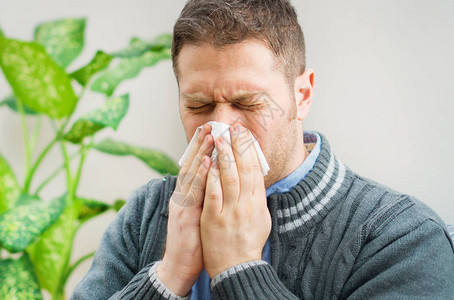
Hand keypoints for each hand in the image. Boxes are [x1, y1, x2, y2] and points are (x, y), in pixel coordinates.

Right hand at [157, 124, 213, 295]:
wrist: (179, 266)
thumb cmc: (193, 241)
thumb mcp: (199, 214)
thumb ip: (204, 197)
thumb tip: (216, 182)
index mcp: (186, 196)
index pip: (194, 168)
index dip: (202, 149)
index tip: (211, 132)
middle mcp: (182, 196)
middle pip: (191, 165)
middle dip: (201, 144)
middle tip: (211, 125)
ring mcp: (181, 205)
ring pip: (191, 174)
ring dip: (200, 153)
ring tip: (210, 135)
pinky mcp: (184, 216)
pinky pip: (193, 192)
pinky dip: (198, 176)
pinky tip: (205, 162)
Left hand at [200, 124, 271, 277]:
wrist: (237, 267)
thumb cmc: (248, 242)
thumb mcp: (260, 218)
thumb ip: (257, 197)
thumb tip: (256, 178)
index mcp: (258, 203)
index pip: (255, 170)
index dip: (250, 150)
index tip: (245, 134)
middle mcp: (247, 205)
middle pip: (244, 169)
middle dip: (238, 146)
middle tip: (233, 128)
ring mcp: (231, 212)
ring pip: (229, 178)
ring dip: (224, 156)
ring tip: (220, 138)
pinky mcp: (215, 219)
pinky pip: (213, 195)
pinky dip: (211, 177)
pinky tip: (208, 163)